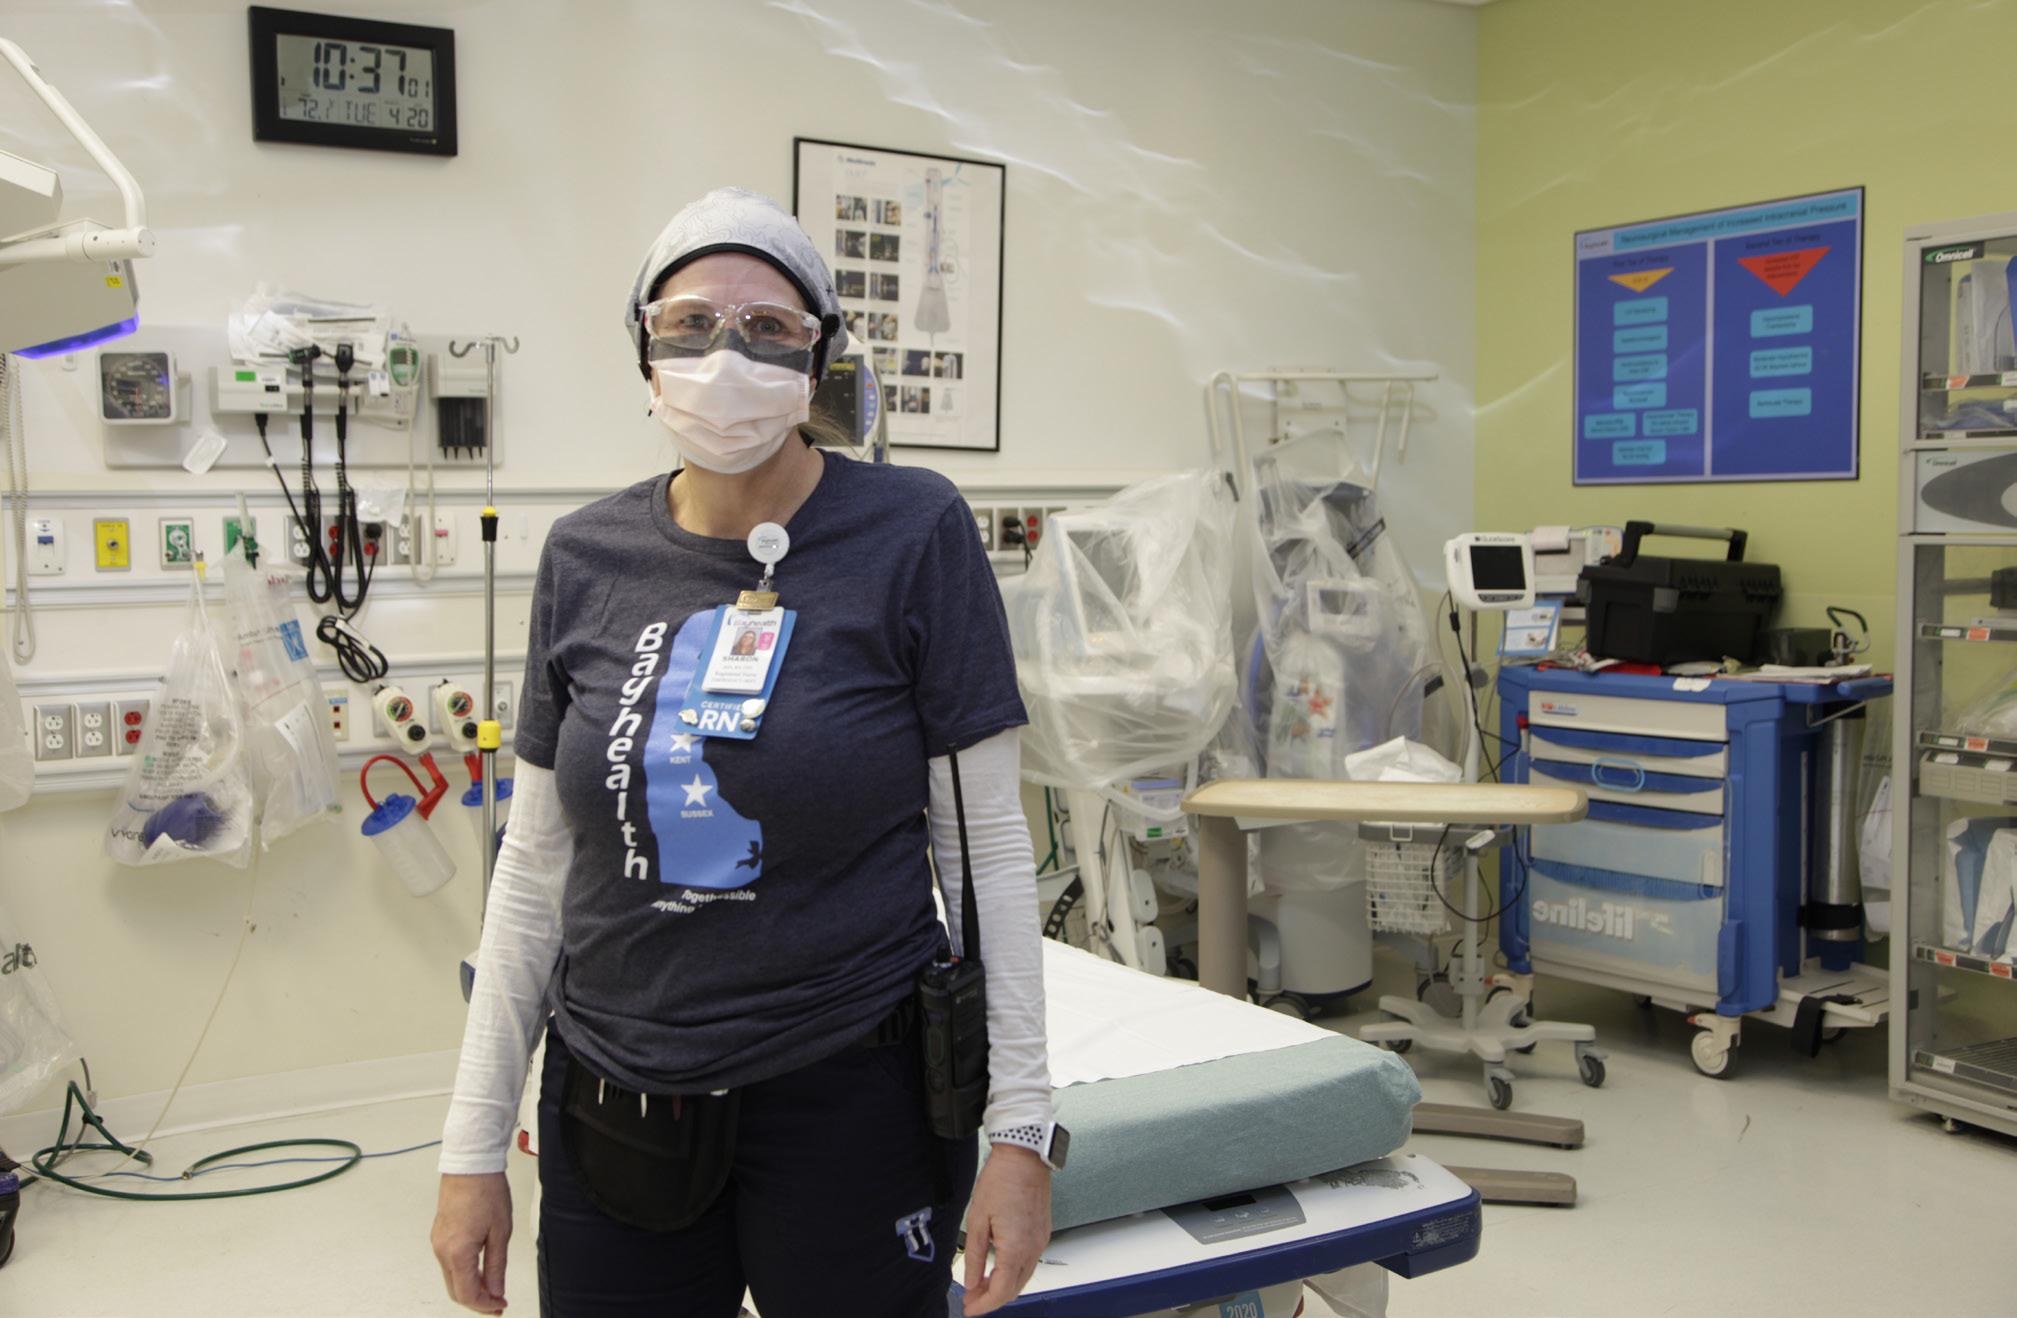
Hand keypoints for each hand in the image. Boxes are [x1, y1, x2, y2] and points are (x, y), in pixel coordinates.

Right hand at [431, 1172, 511, 1313]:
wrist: (470, 1165)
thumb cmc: (486, 1191)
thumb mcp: (500, 1232)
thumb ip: (496, 1266)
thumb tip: (495, 1291)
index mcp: (457, 1252)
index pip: (467, 1294)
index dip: (485, 1306)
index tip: (500, 1306)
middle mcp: (442, 1250)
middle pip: (455, 1291)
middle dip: (477, 1301)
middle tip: (497, 1303)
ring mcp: (438, 1243)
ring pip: (451, 1278)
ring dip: (470, 1287)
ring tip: (492, 1287)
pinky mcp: (439, 1235)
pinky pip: (449, 1263)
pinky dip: (464, 1272)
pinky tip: (480, 1270)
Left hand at [962, 1145, 1051, 1315]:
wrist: (1024, 1157)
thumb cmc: (1001, 1181)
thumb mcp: (977, 1220)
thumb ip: (973, 1256)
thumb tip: (971, 1282)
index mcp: (1016, 1249)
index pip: (1000, 1291)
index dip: (983, 1304)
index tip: (969, 1308)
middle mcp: (1033, 1249)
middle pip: (1014, 1289)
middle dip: (992, 1298)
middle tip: (971, 1298)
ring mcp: (1041, 1241)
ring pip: (1023, 1278)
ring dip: (1003, 1286)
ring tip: (981, 1284)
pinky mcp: (1043, 1232)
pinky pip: (1029, 1262)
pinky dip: (1013, 1272)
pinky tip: (998, 1267)